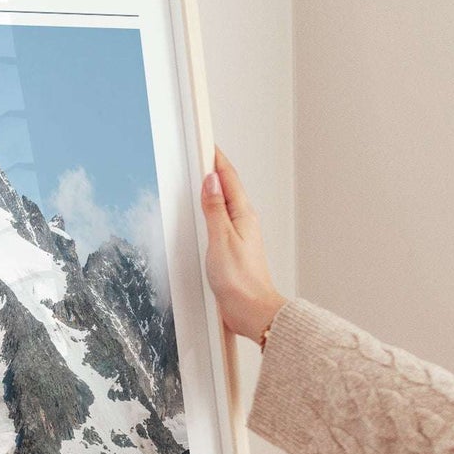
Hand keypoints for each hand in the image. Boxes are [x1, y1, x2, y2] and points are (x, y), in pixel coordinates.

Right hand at [202, 147, 286, 340]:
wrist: (252, 311)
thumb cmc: (240, 281)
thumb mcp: (220, 240)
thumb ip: (214, 209)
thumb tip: (210, 181)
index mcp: (242, 215)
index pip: (228, 178)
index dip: (216, 159)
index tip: (206, 143)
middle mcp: (244, 222)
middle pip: (228, 188)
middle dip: (214, 169)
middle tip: (202, 152)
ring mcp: (240, 236)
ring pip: (225, 204)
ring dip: (214, 189)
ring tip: (202, 175)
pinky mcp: (234, 250)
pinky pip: (222, 220)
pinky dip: (213, 210)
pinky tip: (207, 213)